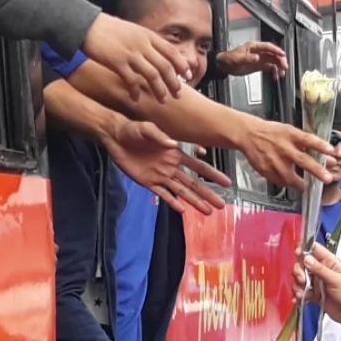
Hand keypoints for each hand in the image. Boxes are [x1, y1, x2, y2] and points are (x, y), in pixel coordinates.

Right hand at [82, 13, 191, 103]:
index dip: (182, 65)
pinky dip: (136, 91)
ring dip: (159, 90)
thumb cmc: (108, 29)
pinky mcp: (117, 62)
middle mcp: (142, 44)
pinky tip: (136, 98)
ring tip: (162, 100)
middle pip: (165, 66)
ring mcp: (130, 53)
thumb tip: (157, 53)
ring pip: (152, 75)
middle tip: (178, 94)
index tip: (188, 75)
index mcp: (147, 35)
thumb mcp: (132, 30)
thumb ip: (146, 41)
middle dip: (174, 82)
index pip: (172, 51)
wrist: (87, 24)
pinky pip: (131, 80)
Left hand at [104, 119, 231, 214]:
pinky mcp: (147, 182)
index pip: (198, 166)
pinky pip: (162, 194)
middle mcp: (170, 167)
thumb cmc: (132, 129)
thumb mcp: (146, 128)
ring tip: (207, 211)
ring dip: (194, 201)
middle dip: (207, 194)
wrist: (115, 137)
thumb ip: (160, 136)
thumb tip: (173, 145)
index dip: (212, 174)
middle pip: (193, 183)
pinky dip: (172, 202)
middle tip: (221, 204)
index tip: (226, 183)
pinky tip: (182, 210)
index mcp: (174, 154)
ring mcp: (160, 176)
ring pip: (181, 192)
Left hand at [217, 41, 287, 79]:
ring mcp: (259, 59)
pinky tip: (275, 76)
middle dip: (280, 60)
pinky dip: (273, 71)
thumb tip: (257, 58)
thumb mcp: (238, 59)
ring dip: (278, 66)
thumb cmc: (229, 58)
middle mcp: (258, 52)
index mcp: (253, 47)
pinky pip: (269, 67)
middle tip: (284, 67)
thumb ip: (248, 58)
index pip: (268, 47)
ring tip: (281, 73)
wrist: (224, 65)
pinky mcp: (258, 65)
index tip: (282, 55)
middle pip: (273, 54)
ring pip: (272, 61)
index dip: (276, 50)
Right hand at [235, 118, 335, 189]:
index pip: (308, 140)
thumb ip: (304, 142)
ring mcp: (274, 161)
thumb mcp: (289, 131)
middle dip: (316, 170)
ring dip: (301, 184)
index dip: (321, 145)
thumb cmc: (271, 133)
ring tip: (308, 187)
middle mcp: (283, 148)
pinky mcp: (267, 170)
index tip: (332, 151)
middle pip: (302, 160)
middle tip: (328, 178)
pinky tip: (291, 184)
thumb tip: (324, 154)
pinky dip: (287, 183)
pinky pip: (280, 181)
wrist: (248, 135)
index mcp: (290, 135)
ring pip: (290, 177)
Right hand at [293, 243, 340, 332]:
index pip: (314, 249)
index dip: (304, 249)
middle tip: (302, 280)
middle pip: (303, 263)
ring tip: (301, 292)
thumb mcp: (336, 280)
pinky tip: (299, 298)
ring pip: (300, 277)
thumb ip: (320, 269)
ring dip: (297, 284)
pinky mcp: (314, 293)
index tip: (297, 254)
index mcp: (330, 262)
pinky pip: (301, 290)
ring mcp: (317, 282)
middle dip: (299, 271)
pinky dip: (298, 294)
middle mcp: (322, 270)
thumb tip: (306, 259)